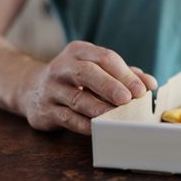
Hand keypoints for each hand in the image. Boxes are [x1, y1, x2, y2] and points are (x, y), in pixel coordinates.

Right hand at [19, 41, 156, 134]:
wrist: (31, 88)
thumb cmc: (76, 78)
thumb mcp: (96, 69)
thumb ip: (124, 75)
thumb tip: (150, 84)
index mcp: (79, 51)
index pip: (105, 58)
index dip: (125, 74)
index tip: (142, 90)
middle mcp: (62, 67)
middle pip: (87, 73)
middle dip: (110, 86)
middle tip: (128, 99)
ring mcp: (51, 88)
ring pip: (77, 98)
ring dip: (99, 108)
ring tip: (118, 117)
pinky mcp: (44, 110)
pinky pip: (67, 118)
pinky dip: (84, 124)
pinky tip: (99, 129)